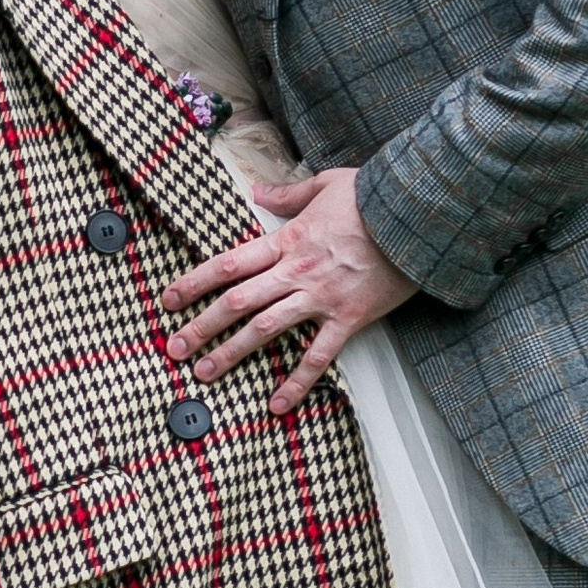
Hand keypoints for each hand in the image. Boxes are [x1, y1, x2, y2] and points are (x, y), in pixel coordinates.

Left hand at [163, 167, 414, 417]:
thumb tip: (259, 191)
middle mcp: (295, 272)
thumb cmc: (375, 197)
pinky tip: (278, 404)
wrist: (418, 216)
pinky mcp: (348, 317)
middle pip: (236, 301)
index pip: (228, 264)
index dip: (194, 283)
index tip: (169, 300)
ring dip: (231, 353)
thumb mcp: (325, 184)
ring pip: (265, 329)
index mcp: (286, 240)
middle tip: (174, 348)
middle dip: (200, 326)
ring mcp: (320, 297)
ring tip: (205, 373)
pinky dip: (296, 382)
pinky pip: (317, 355)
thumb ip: (287, 193)